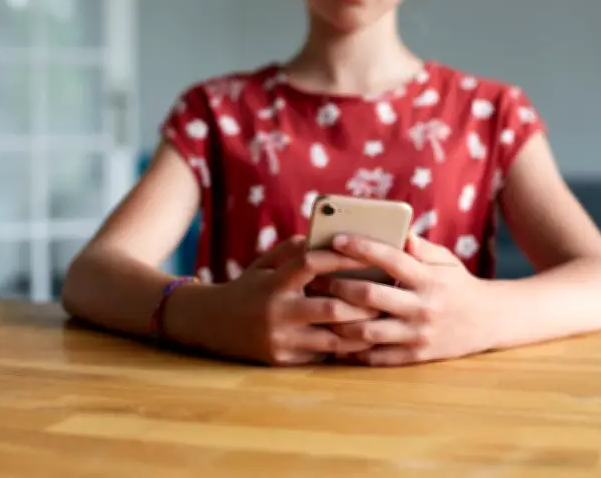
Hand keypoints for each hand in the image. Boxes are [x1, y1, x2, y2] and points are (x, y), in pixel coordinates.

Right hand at [209, 236, 378, 365]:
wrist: (213, 324)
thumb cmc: (250, 287)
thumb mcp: (264, 264)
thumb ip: (294, 250)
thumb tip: (329, 241)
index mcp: (273, 282)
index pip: (311, 264)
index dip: (341, 258)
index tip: (367, 255)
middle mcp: (276, 311)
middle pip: (331, 308)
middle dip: (363, 304)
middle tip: (387, 297)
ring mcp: (279, 339)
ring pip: (333, 338)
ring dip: (360, 331)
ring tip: (382, 322)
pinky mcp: (282, 360)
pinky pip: (321, 354)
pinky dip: (342, 347)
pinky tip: (361, 341)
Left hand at [325, 234, 495, 365]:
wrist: (489, 321)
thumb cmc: (458, 284)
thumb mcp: (446, 261)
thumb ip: (421, 247)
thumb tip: (398, 231)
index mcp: (429, 279)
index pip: (392, 259)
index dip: (362, 248)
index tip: (337, 239)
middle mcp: (423, 307)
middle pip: (372, 296)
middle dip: (339, 286)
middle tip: (315, 278)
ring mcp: (418, 335)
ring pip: (368, 331)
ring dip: (339, 321)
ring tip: (318, 309)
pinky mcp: (416, 356)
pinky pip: (378, 357)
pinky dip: (353, 351)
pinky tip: (334, 341)